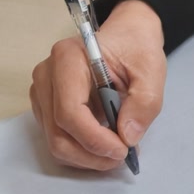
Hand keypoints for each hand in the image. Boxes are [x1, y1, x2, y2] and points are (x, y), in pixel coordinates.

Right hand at [27, 0, 165, 170]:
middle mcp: (47, 74)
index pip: (69, 111)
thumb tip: (127, 136)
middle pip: (58, 132)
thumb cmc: (135, 47)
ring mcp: (42, 91)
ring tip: (115, 150)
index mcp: (68, 58)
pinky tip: (102, 143)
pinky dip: (80, 149)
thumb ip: (144, 103)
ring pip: (55, 141)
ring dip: (86, 156)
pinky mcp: (45, 105)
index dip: (94, 140)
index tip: (122, 150)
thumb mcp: (151, 70)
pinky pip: (57, 138)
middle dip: (91, 154)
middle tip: (122, 156)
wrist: (125, 36)